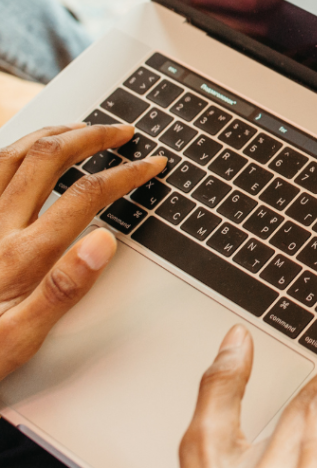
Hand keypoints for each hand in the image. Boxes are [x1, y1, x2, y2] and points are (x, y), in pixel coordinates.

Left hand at [0, 123, 165, 378]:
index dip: (126, 173)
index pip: (87, 194)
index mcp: (21, 255)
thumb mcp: (19, 339)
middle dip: (93, 136)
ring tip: (82, 127)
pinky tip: (28, 151)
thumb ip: (64, 289)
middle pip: (49, 157)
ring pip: (14, 153)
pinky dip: (15, 149)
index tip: (150, 165)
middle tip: (122, 132)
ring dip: (54, 133)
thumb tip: (105, 241)